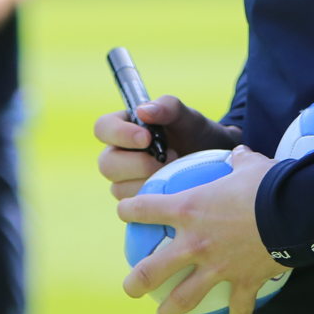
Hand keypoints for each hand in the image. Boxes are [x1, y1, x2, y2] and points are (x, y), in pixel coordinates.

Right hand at [94, 95, 241, 197]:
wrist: (211, 158)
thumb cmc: (193, 132)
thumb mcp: (185, 115)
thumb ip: (167, 107)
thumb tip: (143, 111)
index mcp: (121, 127)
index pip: (102, 128)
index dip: (119, 134)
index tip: (147, 138)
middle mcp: (117, 155)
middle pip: (107, 164)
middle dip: (139, 164)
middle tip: (169, 157)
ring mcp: (124, 180)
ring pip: (119, 188)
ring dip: (149, 181)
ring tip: (174, 172)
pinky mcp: (135, 201)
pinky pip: (135, 206)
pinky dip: (155, 198)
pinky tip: (173, 189)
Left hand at [118, 145, 285, 313]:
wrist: (294, 212)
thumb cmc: (268, 183)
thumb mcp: (250, 165)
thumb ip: (240, 160)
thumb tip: (241, 153)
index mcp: (189, 209)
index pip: (147, 209)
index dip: (130, 210)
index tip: (123, 212)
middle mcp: (196, 242)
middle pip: (153, 269)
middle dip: (136, 282)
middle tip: (130, 289)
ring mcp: (217, 267)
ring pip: (185, 297)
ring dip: (171, 310)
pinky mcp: (243, 282)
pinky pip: (238, 306)